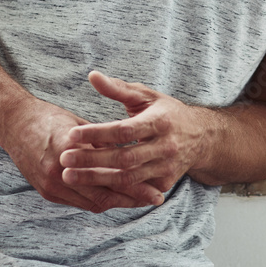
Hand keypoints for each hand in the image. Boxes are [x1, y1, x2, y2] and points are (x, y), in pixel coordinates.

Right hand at [3, 95, 164, 212]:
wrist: (14, 124)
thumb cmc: (50, 118)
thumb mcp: (80, 124)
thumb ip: (102, 142)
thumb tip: (131, 155)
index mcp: (71, 149)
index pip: (110, 173)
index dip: (136, 184)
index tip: (156, 187)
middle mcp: (60, 171)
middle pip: (104, 194)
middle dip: (132, 199)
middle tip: (156, 198)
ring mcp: (51, 185)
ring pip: (93, 202)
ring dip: (118, 202)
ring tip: (140, 200)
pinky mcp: (47, 192)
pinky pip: (80, 203)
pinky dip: (99, 201)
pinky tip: (116, 198)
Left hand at [59, 71, 210, 198]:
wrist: (201, 138)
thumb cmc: (167, 113)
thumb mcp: (146, 96)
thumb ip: (117, 88)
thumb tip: (92, 76)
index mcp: (160, 122)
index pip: (124, 131)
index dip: (97, 133)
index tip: (72, 134)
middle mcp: (165, 147)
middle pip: (124, 158)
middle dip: (91, 160)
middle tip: (64, 158)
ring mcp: (166, 168)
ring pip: (127, 178)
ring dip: (96, 178)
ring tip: (69, 175)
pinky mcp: (164, 184)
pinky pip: (134, 190)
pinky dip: (112, 190)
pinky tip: (89, 188)